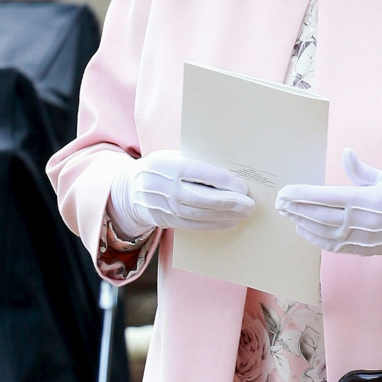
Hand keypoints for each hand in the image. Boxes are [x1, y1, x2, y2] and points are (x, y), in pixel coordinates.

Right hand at [108, 149, 254, 238]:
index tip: (243, 187)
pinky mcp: (165, 220)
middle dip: (230, 202)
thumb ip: (197, 162)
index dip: (225, 182)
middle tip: (250, 204)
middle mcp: (165, 187)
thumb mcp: (174, 156)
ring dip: (226, 216)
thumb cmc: (162, 167)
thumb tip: (231, 171)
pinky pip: (193, 225)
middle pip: (203, 198)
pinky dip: (214, 225)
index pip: (202, 174)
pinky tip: (229, 222)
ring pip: (200, 215)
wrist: (131, 187)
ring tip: (244, 214)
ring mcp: (164, 206)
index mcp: (169, 165)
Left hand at [275, 147, 381, 272]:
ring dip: (300, 221)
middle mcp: (355, 220)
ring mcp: (355, 237)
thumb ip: (360, 169)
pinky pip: (329, 244)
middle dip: (294, 208)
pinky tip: (301, 229)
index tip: (285, 191)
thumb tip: (346, 152)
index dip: (301, 194)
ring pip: (319, 230)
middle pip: (316, 215)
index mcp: (360, 200)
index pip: (323, 197)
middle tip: (278, 202)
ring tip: (286, 213)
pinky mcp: (356, 248)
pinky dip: (312, 237)